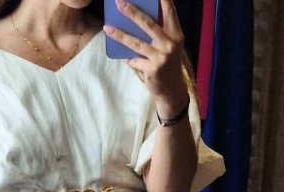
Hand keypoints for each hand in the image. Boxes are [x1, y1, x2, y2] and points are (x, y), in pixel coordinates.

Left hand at [104, 0, 188, 115]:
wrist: (172, 91)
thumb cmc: (168, 64)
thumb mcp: (169, 46)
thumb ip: (160, 32)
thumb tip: (138, 16)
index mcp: (176, 35)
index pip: (169, 12)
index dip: (163, 0)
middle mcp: (171, 44)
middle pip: (148, 23)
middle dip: (132, 12)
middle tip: (119, 3)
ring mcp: (161, 57)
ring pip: (136, 42)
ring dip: (119, 35)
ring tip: (107, 28)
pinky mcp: (153, 69)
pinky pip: (134, 60)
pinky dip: (129, 59)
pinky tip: (126, 59)